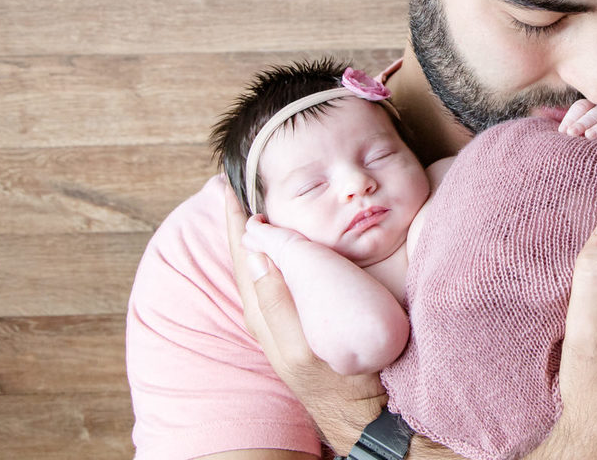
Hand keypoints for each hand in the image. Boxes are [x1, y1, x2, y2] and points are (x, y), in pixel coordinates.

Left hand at [222, 180, 385, 451]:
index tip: (230, 183)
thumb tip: (256, 255)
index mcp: (263, 312)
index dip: (235, 218)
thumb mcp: (304, 344)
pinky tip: (287, 243)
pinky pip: (279, 276)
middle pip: (248, 255)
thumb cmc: (341, 380)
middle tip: (240, 183)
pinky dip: (278, 251)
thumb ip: (278, 302)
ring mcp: (282, 318)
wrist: (366, 414)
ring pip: (262, 265)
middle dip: (243, 220)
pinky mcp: (300, 321)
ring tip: (257, 203)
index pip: (243, 254)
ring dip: (258, 233)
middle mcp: (267, 313)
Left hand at [557, 99, 596, 141]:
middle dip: (583, 123)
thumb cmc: (585, 145)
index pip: (581, 107)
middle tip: (571, 133)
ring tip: (589, 136)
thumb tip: (563, 131)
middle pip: (596, 112)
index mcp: (591, 108)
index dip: (572, 118)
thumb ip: (569, 131)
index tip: (563, 131)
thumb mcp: (576, 136)